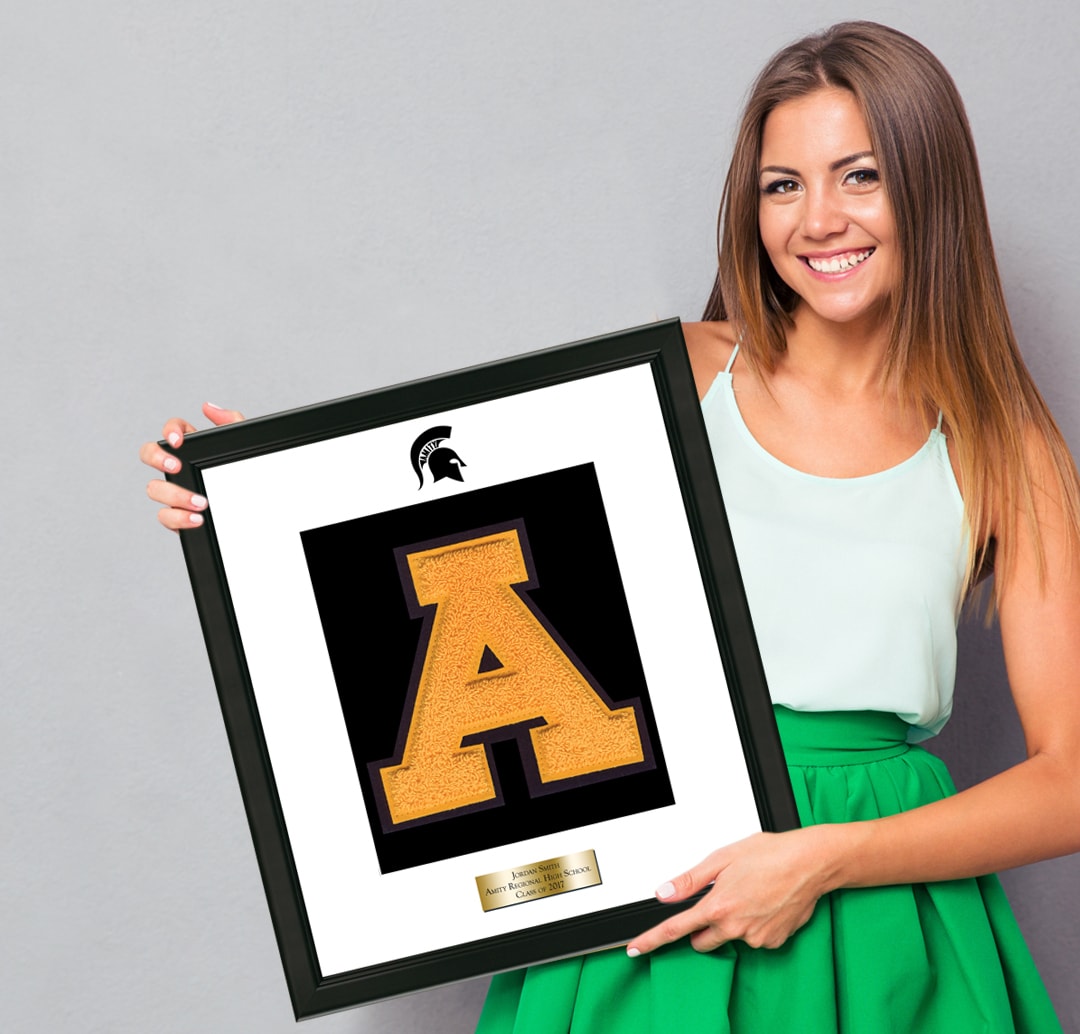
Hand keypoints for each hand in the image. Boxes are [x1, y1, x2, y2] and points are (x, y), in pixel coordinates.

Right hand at [140, 402, 244, 530]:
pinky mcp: (178, 516)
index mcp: (194, 450)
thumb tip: (208, 407)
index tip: (178, 441)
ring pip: (154, 488)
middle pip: (148, 454)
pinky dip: (179, 518)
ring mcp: (175, 493)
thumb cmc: (248, 478)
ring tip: (201, 503)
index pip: (172, 430)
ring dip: (175, 495)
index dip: (170, 430)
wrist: (258, 512)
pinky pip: (166, 517)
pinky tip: (197, 519)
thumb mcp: (245, 449)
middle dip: (156, 457)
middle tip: (176, 466)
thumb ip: (231, 422)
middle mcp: (179, 469)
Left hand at [626, 827, 839, 954]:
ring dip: (733, 923)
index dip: (652, 940)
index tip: (634, 949)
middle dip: (703, 927)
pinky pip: (754, 939)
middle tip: (719, 900)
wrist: (810, 863)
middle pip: (702, 941)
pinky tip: (766, 904)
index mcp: (717, 905)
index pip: (675, 929)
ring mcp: (755, 938)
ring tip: (751, 894)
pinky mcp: (773, 943)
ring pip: (730, 938)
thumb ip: (690, 880)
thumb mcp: (722, 858)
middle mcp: (735, 927)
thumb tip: (664, 893)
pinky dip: (755, 926)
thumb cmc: (768, 853)